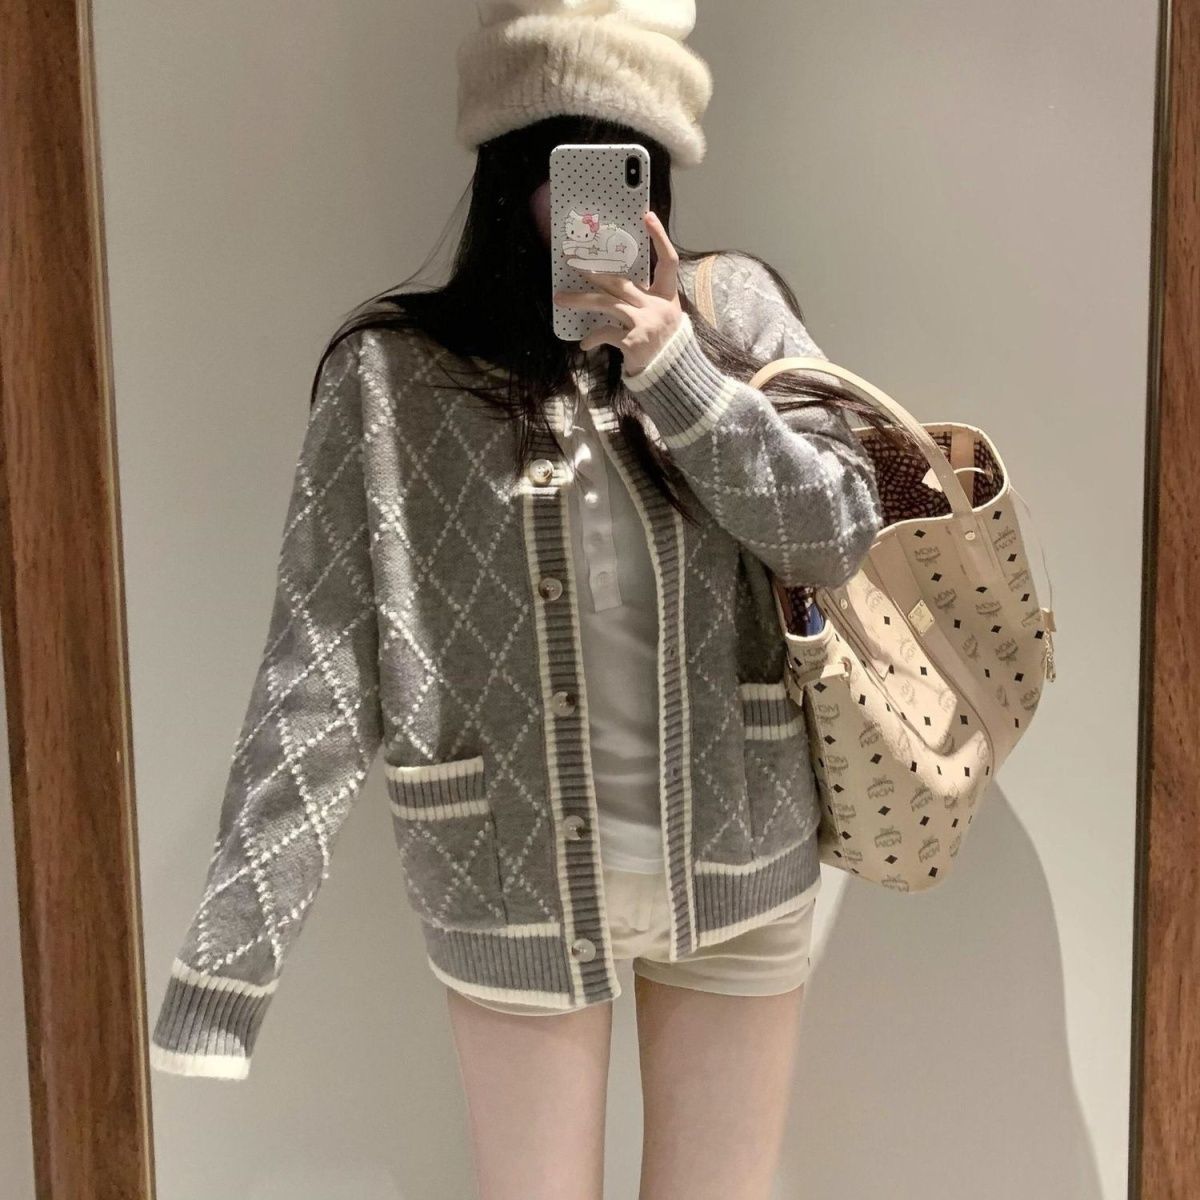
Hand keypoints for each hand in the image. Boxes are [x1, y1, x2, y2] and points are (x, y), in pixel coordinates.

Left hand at [552, 210, 682, 375]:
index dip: (660, 237)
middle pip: (621, 282)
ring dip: (581, 300)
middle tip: (573, 262)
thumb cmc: (664, 345)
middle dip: (594, 272)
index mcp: (667, 297)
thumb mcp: (662, 317)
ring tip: (561, 299)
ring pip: (607, 303)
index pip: (668, 261)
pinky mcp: (633, 341)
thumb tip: (613, 286)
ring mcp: (645, 323)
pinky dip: (592, 338)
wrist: (673, 375)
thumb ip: (644, 301)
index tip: (648, 215)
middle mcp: (657, 306)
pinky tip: (584, 344)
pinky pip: (605, 332)